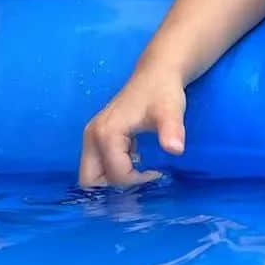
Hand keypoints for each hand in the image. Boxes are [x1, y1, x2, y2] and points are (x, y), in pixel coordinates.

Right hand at [78, 65, 186, 187]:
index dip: (137, 181)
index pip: (114, 175)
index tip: (157, 174)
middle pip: (89, 181)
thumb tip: (175, 149)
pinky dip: (112, 172)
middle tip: (139, 183)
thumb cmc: (163, 93)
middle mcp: (92, 137)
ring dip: (112, 182)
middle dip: (113, 189)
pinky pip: (98, 166)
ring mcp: (92, 137)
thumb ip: (171, 130)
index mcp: (105, 134)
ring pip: (92, 175)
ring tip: (138, 175)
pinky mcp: (96, 138)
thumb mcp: (170, 112)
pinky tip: (134, 164)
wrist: (156, 74)